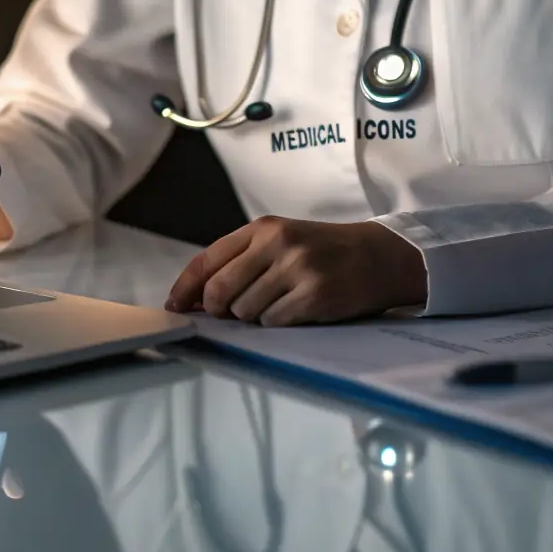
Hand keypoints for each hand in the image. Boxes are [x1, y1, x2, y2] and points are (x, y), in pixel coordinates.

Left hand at [165, 217, 426, 326]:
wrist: (378, 256)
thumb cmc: (323, 251)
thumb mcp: (281, 240)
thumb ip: (240, 261)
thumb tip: (196, 298)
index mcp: (262, 228)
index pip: (207, 260)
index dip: (185, 287)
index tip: (174, 306)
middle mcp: (277, 243)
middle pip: (219, 291)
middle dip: (218, 309)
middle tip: (231, 312)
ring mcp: (297, 269)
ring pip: (245, 311)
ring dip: (254, 317)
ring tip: (279, 303)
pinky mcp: (314, 295)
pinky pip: (273, 322)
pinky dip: (278, 323)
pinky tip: (296, 310)